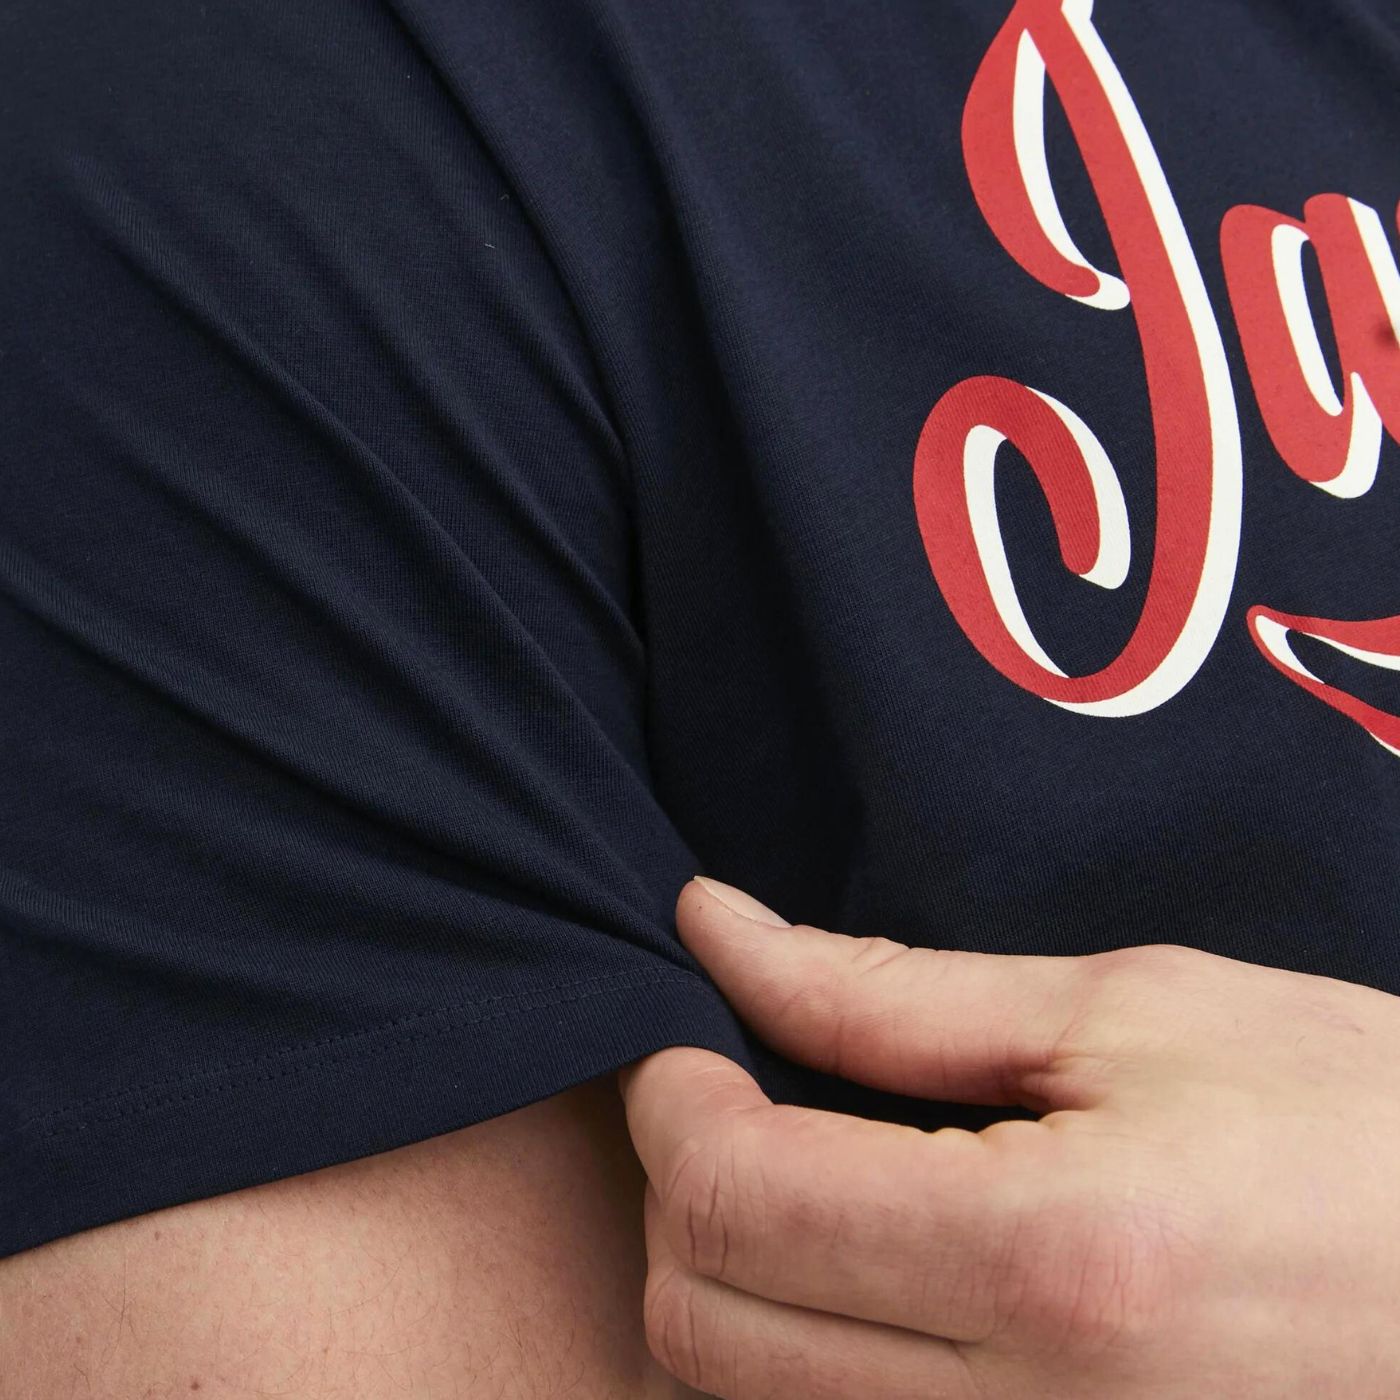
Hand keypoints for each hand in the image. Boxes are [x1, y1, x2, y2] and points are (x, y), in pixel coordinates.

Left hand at [617, 877, 1399, 1398]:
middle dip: (680, 1191)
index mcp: (1051, 1258)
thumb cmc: (1350, 1116)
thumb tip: (716, 929)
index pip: (735, 1200)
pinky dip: (801, 1355)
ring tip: (796, 1172)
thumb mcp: (1125, 1011)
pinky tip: (858, 1268)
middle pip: (704, 1331)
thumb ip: (887, 992)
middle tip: (731, 1093)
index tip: (686, 1033)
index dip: (668, 1100)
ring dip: (726, 1278)